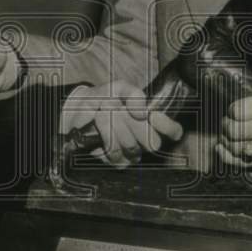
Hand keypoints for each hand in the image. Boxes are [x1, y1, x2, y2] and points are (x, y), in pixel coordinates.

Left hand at [61, 81, 183, 167]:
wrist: (78, 110)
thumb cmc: (102, 98)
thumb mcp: (118, 88)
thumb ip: (133, 94)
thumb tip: (143, 111)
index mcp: (152, 122)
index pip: (173, 132)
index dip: (167, 126)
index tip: (152, 115)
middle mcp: (145, 140)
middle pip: (152, 141)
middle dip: (132, 123)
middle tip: (118, 110)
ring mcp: (132, 153)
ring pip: (131, 146)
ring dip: (114, 125)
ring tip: (104, 113)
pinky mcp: (116, 162)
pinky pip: (115, 151)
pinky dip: (104, 134)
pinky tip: (99, 126)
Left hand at [216, 73, 251, 168]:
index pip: (240, 110)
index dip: (231, 110)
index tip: (232, 110)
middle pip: (236, 130)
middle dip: (226, 126)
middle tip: (226, 122)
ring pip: (239, 148)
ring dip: (227, 143)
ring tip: (226, 137)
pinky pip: (248, 164)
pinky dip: (232, 158)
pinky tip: (225, 151)